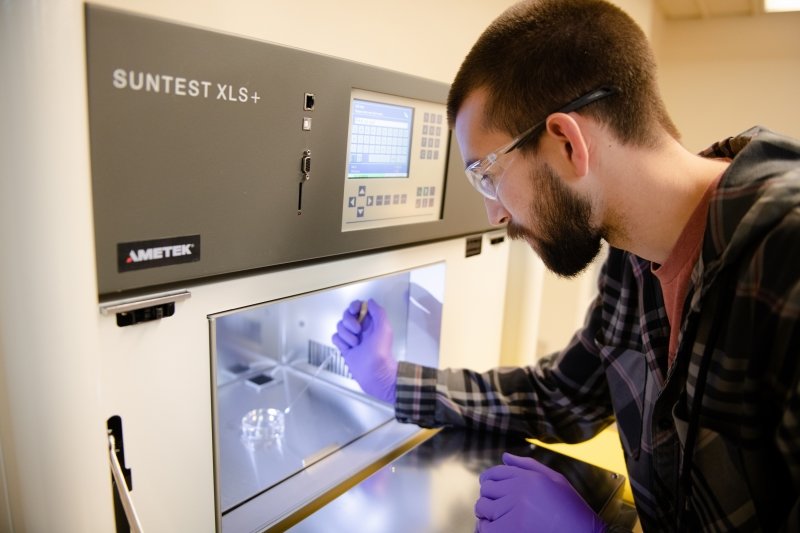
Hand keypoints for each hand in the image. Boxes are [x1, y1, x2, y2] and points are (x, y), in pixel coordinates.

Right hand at [331, 299, 397, 403]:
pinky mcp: (345, 347)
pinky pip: (336, 337)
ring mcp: (352, 338)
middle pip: (346, 315)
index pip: (359, 307)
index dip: (354, 306)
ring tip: (356, 344)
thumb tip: (370, 302)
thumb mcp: (384, 328)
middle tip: (357, 331)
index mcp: (371, 322)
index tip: (355, 310)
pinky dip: (340, 342)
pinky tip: (349, 348)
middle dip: (350, 322)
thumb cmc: (381, 353)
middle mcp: (361, 329)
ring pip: (340, 326)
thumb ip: (378, 312)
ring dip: (347, 334)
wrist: (374, 373)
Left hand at [475, 453, 605, 532]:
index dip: (489, 481)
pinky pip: (486, 528)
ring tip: (499, 519)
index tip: (491, 490)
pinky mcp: (511, 529)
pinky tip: (500, 529)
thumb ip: (527, 466)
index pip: (495, 473)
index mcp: (528, 477)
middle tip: (499, 508)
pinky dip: (488, 529)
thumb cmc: (572, 510)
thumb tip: (505, 456)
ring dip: (487, 514)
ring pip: (482, 507)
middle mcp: (519, 489)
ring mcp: (514, 509)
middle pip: (486, 489)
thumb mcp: (555, 480)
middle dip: (489, 498)